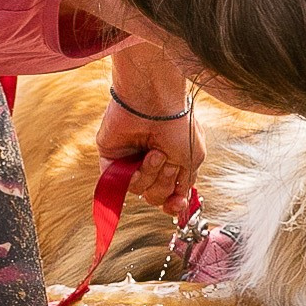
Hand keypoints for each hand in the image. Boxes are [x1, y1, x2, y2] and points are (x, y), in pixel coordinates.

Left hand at [96, 92, 205, 213]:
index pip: (171, 194)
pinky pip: (117, 184)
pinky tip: (136, 164)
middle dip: (163, 183)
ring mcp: (131, 161)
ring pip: (138, 190)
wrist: (153, 102)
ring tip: (153, 153)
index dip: (173, 203)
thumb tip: (179, 202)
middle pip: (155, 195)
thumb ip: (186, 184)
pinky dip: (129, 178)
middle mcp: (152, 163)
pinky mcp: (111, 158)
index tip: (176, 203)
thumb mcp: (193, 158)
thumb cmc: (177, 124)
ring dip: (149, 175)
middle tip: (166, 160)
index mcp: (173, 161)